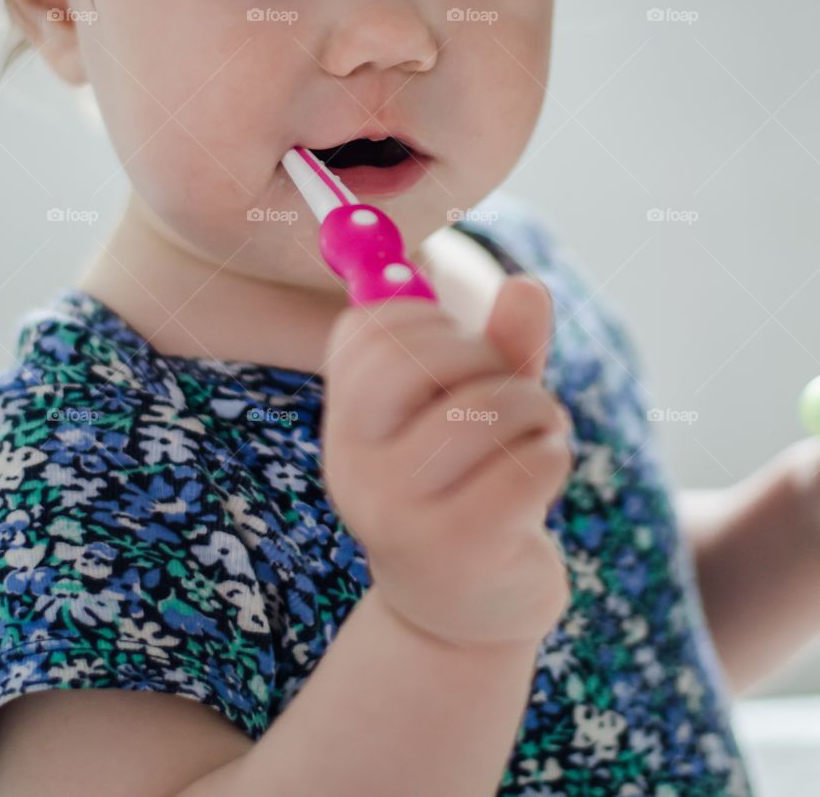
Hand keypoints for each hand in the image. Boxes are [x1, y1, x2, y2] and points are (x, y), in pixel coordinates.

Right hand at [321, 274, 573, 648]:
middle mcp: (356, 464)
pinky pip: (526, 465)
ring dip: (536, 408)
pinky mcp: (455, 548)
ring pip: (483, 409)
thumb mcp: (479, 409)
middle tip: (514, 388)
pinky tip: (545, 475)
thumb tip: (527, 285)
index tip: (463, 351)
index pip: (367, 330)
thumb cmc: (470, 489)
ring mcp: (398, 511)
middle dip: (489, 356)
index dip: (430, 320)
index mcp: (348, 422)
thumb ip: (503, 345)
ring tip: (540, 431)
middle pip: (415, 359)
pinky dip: (553, 455)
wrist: (466, 614)